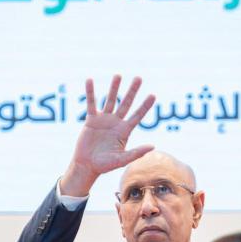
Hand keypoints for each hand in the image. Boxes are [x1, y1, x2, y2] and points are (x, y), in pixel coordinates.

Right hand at [60, 74, 155, 195]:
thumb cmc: (105, 165)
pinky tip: (89, 80)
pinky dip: (90, 92)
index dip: (145, 106)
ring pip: (110, 100)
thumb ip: (136, 153)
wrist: (87, 165)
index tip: (153, 95)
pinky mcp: (91, 120)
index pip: (137, 115)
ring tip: (118, 75)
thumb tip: (152, 146)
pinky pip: (91, 103)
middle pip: (126, 103)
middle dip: (132, 91)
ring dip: (114, 88)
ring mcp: (104, 120)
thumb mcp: (121, 160)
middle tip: (139, 78)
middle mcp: (116, 123)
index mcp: (124, 131)